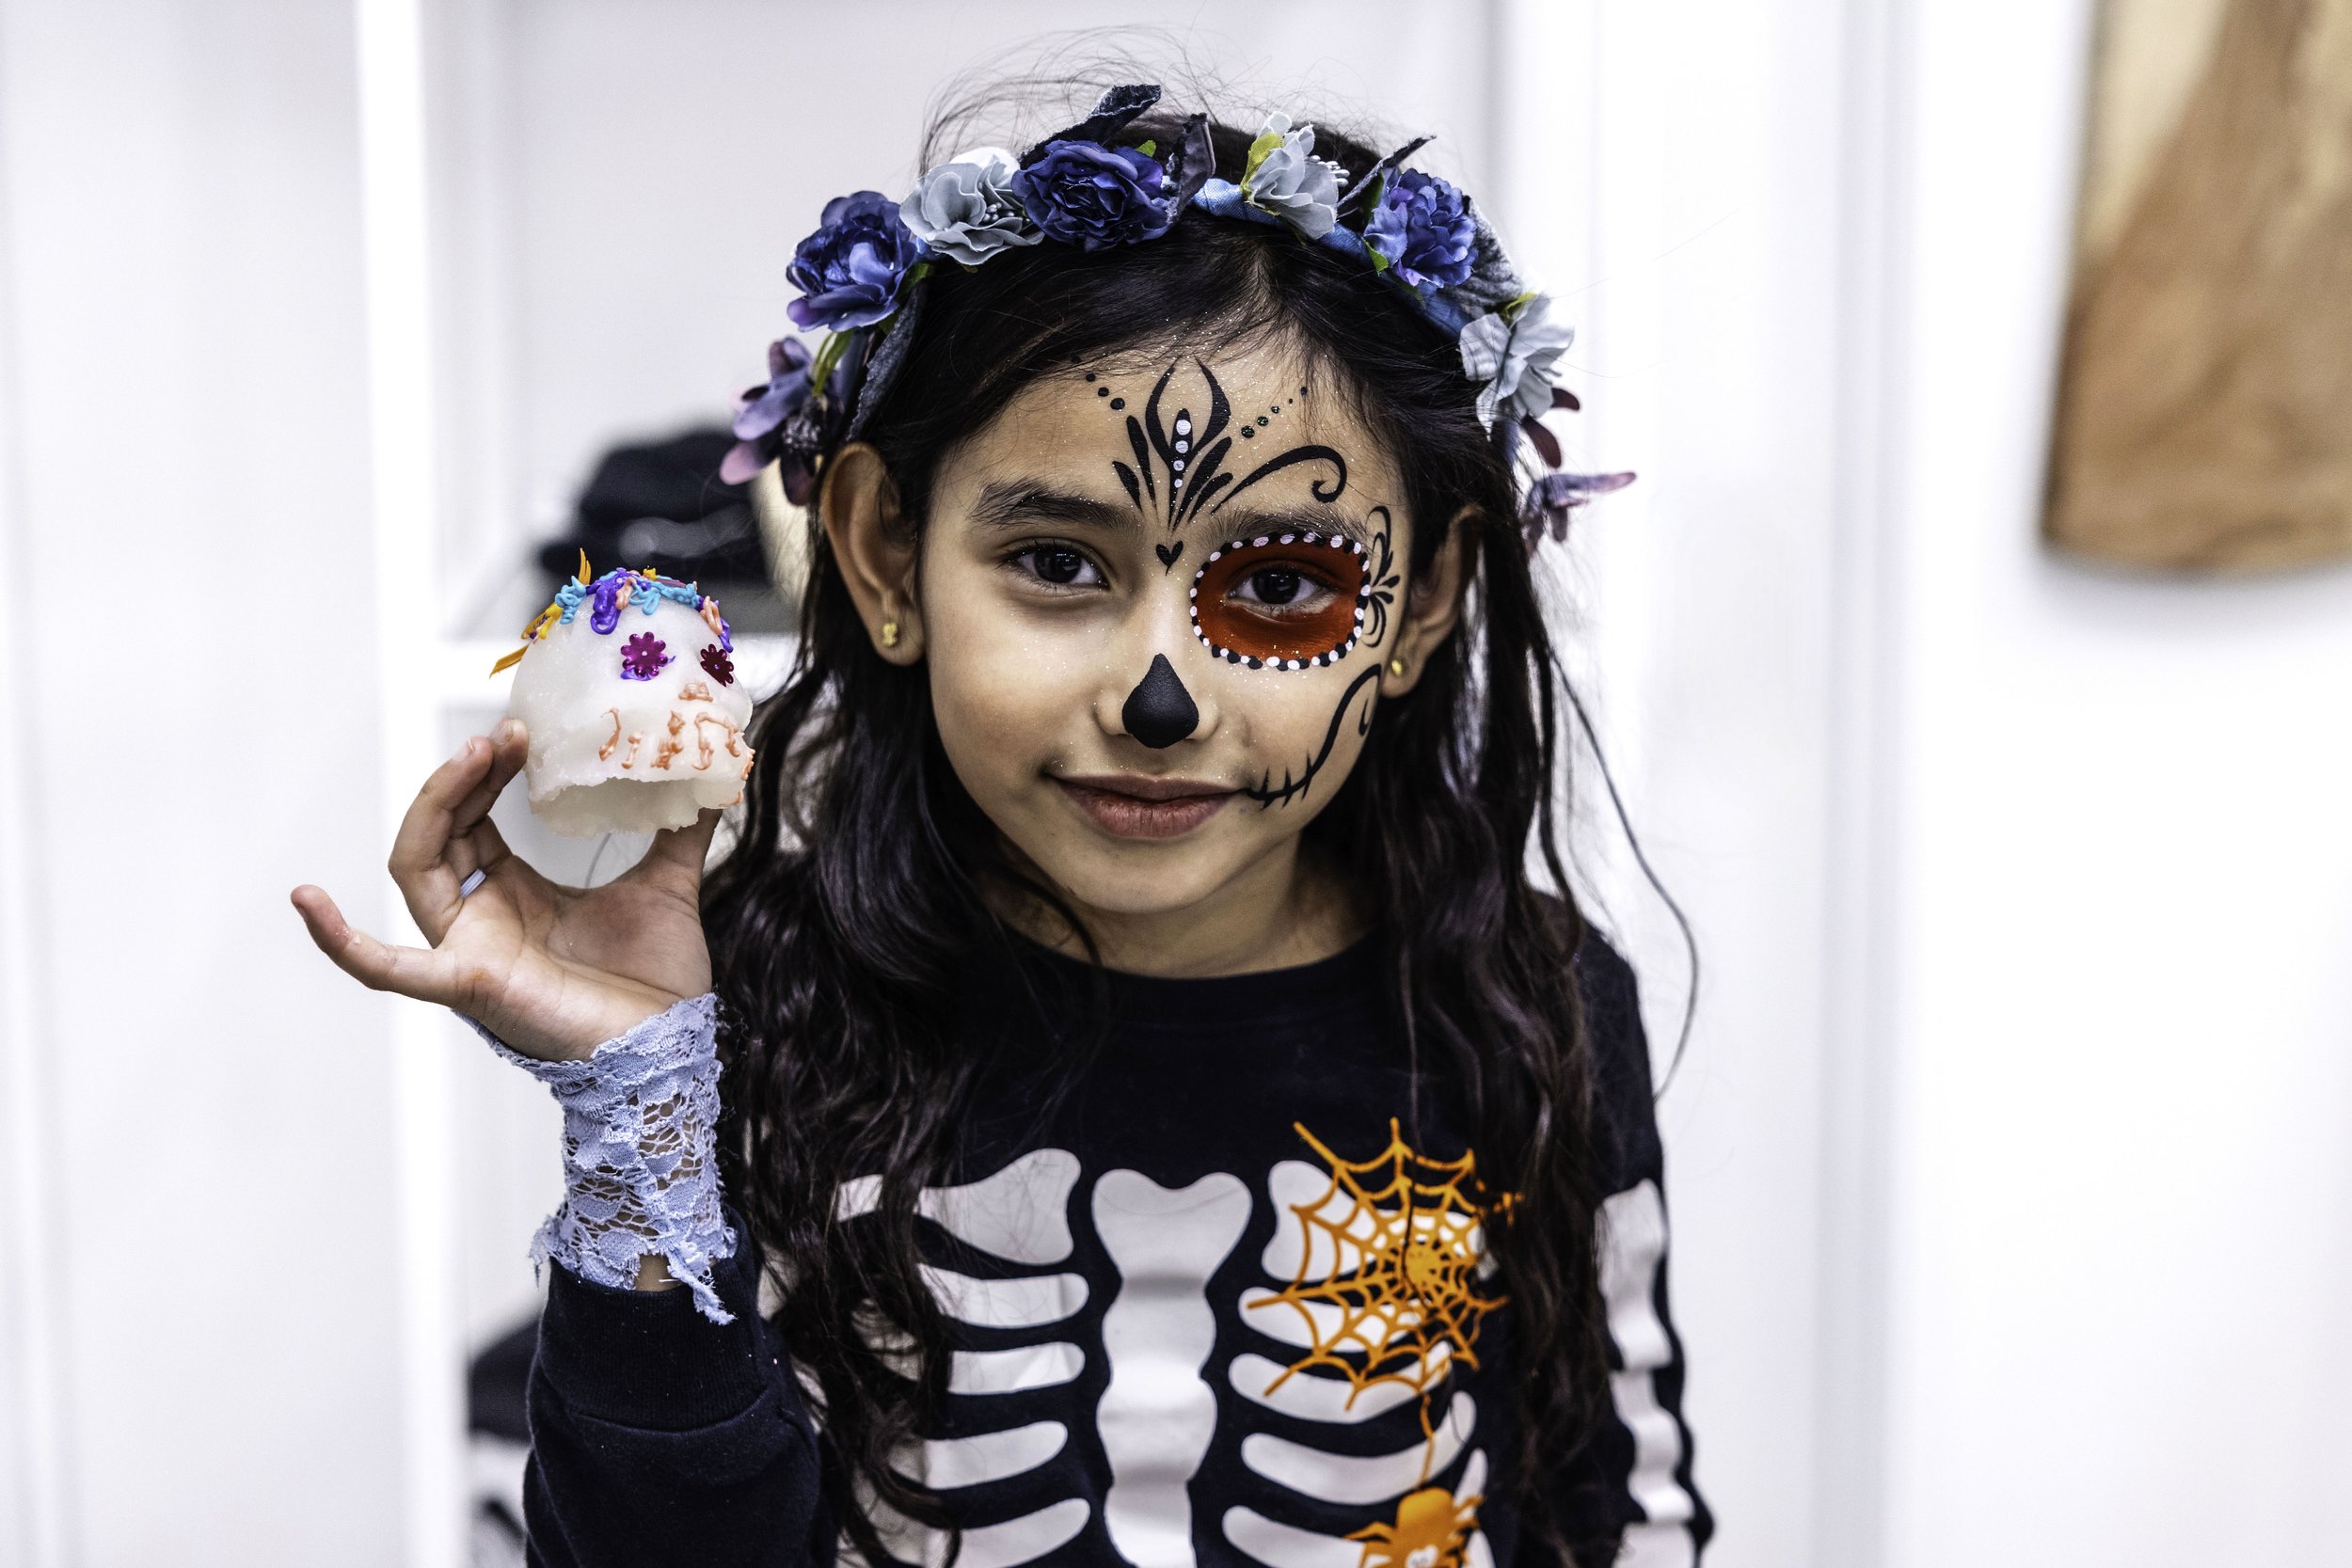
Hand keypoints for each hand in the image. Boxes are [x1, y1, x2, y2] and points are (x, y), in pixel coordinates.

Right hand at [290, 719, 719, 1060]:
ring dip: (433, 808)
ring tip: (472, 757)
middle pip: (437, 833)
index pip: (472, 818)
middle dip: (462, 778)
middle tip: (504, 736)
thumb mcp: (669, 885)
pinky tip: (306, 901)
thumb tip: (717, 770)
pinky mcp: (470, 986)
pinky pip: (390, 969)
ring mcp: (468, 952)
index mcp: (514, 894)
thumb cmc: (654, 982)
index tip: (518, 733)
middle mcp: (481, 920)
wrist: (670, 1050)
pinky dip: (343, 941)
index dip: (484, 772)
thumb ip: (681, 830)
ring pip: (415, 871)